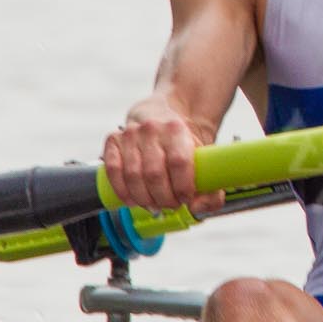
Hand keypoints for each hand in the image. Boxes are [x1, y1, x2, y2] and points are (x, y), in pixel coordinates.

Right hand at [102, 96, 218, 215]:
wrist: (164, 114)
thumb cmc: (183, 143)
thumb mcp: (203, 157)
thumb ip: (210, 187)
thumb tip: (196, 207)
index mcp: (177, 129)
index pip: (179, 162)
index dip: (182, 186)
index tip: (185, 199)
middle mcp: (151, 128)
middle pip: (154, 173)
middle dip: (163, 197)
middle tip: (170, 205)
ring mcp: (130, 133)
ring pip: (132, 175)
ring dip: (143, 198)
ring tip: (154, 205)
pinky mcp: (113, 140)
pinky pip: (113, 171)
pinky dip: (122, 191)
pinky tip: (132, 200)